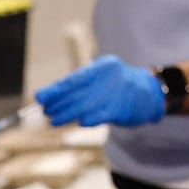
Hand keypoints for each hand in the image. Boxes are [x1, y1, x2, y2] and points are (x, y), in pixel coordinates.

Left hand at [36, 56, 165, 127]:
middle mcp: (109, 78)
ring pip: (83, 107)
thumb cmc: (118, 85)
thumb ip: (83, 85)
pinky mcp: (120, 110)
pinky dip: (85, 120)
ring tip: (54, 120)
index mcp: (103, 66)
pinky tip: (78, 122)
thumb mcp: (103, 77)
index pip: (73, 79)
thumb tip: (52, 96)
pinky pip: (97, 117)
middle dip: (58, 103)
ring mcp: (115, 94)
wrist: (149, 94)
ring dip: (66, 114)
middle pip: (76, 93)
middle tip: (45, 111)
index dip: (55, 90)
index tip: (39, 97)